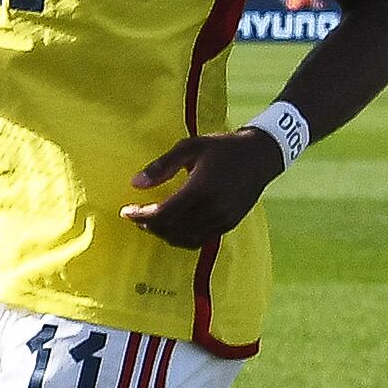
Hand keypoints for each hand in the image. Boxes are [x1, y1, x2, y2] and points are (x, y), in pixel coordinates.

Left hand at [121, 130, 284, 249]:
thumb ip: (161, 166)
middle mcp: (213, 209)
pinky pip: (199, 240)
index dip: (141, 216)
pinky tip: (172, 226)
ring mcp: (223, 219)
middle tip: (136, 215)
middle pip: (171, 230)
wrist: (261, 156)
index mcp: (202, 189)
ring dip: (163, 233)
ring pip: (184, 239)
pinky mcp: (229, 224)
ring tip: (151, 221)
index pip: (164, 214)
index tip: (126, 211)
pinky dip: (181, 237)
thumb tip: (135, 184)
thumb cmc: (222, 148)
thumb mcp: (189, 147)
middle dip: (149, 225)